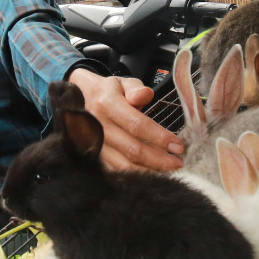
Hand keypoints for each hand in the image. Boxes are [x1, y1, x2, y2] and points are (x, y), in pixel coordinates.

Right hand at [67, 68, 183, 173]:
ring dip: (149, 171)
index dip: (160, 138)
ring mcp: (94, 144)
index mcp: (107, 104)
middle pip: (132, 149)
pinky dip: (135, 175)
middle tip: (178, 162)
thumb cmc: (108, 92)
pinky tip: (151, 174)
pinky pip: (116, 171)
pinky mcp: (94, 156)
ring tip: (168, 171)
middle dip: (159, 159)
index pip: (137, 125)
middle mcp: (99, 126)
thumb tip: (146, 95)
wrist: (80, 99)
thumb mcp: (122, 83)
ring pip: (124, 165)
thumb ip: (136, 88)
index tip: (179, 146)